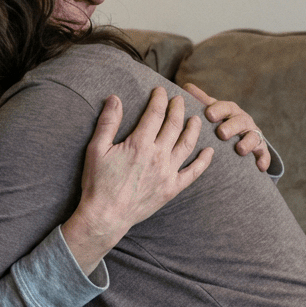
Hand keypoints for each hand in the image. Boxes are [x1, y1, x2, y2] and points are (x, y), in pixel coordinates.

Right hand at [62, 87, 212, 273]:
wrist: (106, 216)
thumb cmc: (97, 183)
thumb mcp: (96, 149)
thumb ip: (108, 122)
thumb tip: (115, 98)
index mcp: (139, 144)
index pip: (155, 114)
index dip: (159, 99)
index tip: (160, 91)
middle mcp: (158, 156)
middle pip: (174, 125)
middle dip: (178, 109)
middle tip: (179, 99)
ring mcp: (167, 173)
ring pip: (187, 145)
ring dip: (193, 129)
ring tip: (196, 119)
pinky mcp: (171, 189)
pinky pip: (193, 173)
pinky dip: (203, 161)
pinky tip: (209, 152)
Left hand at [183, 83, 270, 171]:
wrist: (236, 136)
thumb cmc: (219, 121)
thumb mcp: (210, 110)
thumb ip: (200, 101)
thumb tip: (185, 86)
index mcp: (229, 111)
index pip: (225, 107)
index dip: (218, 110)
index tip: (209, 115)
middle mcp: (243, 120)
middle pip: (240, 121)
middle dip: (231, 126)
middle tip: (221, 133)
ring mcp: (252, 134)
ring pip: (253, 136)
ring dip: (247, 143)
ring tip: (240, 150)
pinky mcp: (260, 149)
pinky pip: (264, 154)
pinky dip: (264, 159)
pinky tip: (260, 167)